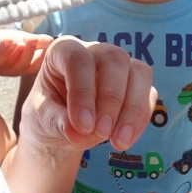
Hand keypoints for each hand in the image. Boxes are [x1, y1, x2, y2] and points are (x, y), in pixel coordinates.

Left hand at [0, 30, 52, 76]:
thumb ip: (37, 41)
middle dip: (29, 51)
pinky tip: (7, 42)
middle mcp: (14, 70)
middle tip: (33, 39)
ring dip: (15, 50)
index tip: (47, 43)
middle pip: (24, 65)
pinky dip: (3, 49)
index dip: (43, 55)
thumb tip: (51, 40)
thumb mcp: (23, 40)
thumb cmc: (5, 42)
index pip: (37, 63)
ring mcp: (2, 68)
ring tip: (18, 40)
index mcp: (25, 66)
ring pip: (12, 63)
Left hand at [19, 36, 156, 152]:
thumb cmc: (49, 116)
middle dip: (111, 100)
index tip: (82, 125)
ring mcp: (121, 66)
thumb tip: (78, 131)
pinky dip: (140, 120)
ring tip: (118, 142)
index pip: (78, 60)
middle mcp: (96, 52)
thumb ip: (57, 122)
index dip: (82, 92)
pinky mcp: (138, 85)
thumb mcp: (42, 120)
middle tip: (101, 134)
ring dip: (133, 110)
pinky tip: (125, 140)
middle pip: (115, 60)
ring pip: (139, 73)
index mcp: (64, 51)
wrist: (65, 128)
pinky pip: (149, 95)